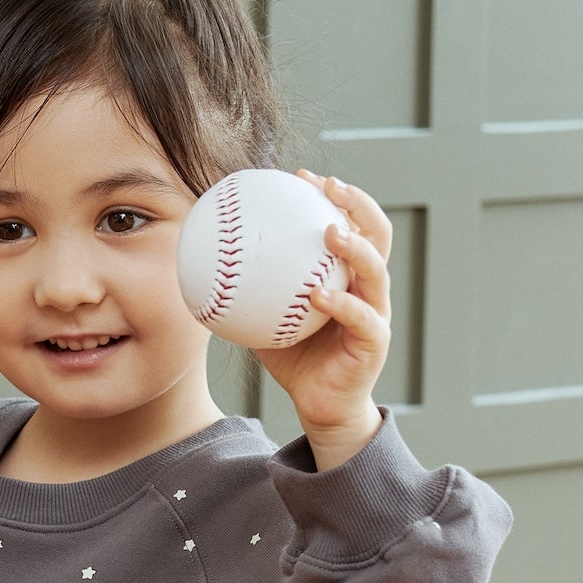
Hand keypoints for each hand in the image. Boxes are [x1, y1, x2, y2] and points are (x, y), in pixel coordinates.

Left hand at [255, 175, 390, 468]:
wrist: (320, 405)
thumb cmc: (295, 358)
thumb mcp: (265, 318)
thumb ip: (248, 289)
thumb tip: (205, 260)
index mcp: (348, 275)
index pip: (352, 223)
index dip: (335, 195)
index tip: (303, 176)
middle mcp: (369, 289)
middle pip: (377, 234)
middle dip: (358, 205)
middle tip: (330, 187)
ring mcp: (376, 314)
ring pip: (376, 272)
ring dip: (356, 248)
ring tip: (331, 232)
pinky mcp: (374, 344)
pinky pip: (362, 318)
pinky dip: (341, 304)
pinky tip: (317, 295)